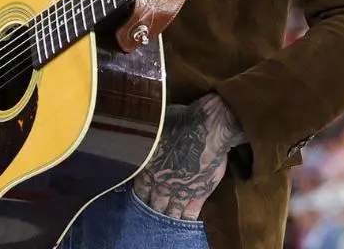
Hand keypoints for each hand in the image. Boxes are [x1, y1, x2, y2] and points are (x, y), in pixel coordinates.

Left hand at [132, 94, 245, 220]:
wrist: (205, 129)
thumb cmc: (179, 121)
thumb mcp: (154, 125)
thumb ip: (146, 136)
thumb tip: (139, 129)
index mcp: (147, 167)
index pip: (139, 189)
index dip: (138, 196)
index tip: (138, 200)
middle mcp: (161, 183)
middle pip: (153, 204)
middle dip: (151, 210)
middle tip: (149, 216)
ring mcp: (180, 191)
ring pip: (170, 212)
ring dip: (167, 217)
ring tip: (165, 223)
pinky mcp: (199, 193)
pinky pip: (190, 212)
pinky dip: (186, 219)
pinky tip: (184, 221)